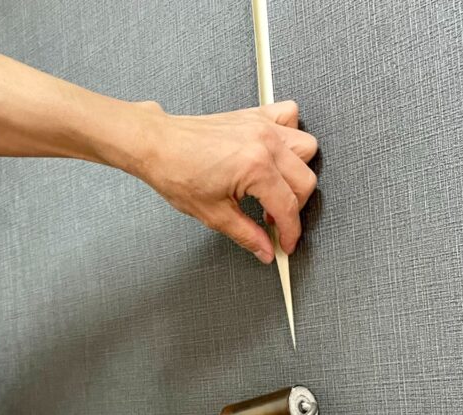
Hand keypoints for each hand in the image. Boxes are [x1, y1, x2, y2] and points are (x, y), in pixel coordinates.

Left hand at [132, 101, 317, 263]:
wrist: (156, 145)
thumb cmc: (176, 172)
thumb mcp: (213, 214)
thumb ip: (247, 235)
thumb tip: (265, 250)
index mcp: (256, 167)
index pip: (289, 207)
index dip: (290, 232)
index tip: (286, 244)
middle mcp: (265, 142)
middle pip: (305, 180)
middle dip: (294, 207)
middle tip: (273, 219)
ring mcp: (262, 125)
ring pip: (306, 148)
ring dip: (297, 172)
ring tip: (275, 188)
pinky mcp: (254, 116)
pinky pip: (290, 116)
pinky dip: (290, 133)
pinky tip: (276, 153)